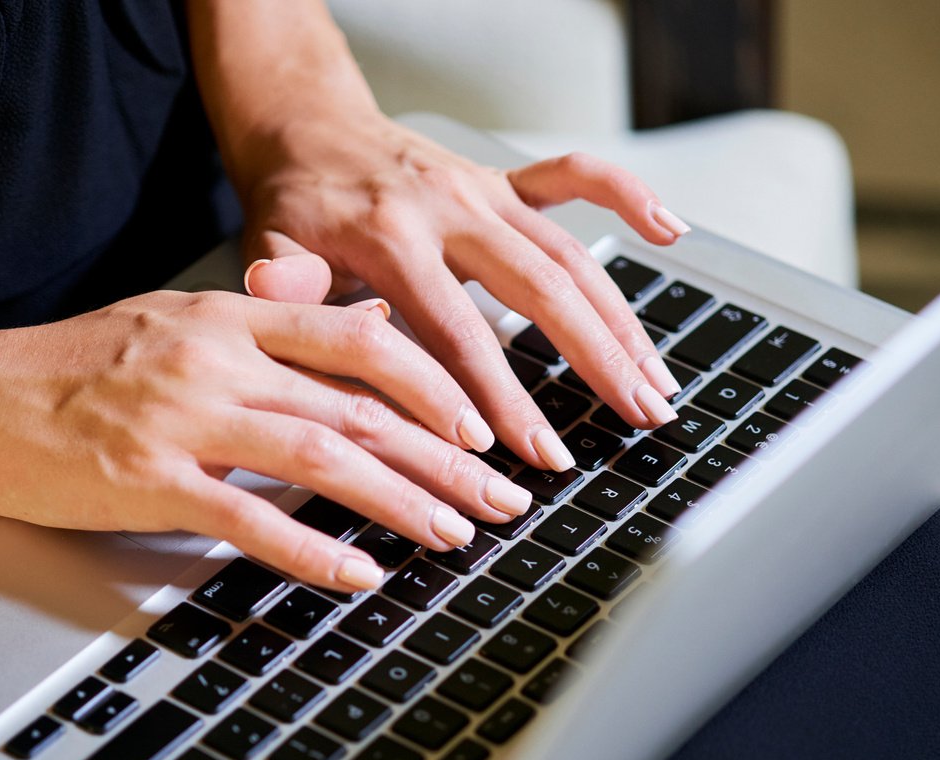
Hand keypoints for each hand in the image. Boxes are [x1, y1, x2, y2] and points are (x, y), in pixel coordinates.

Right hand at [0, 290, 534, 589]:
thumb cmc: (72, 367)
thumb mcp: (179, 321)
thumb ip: (271, 326)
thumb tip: (367, 331)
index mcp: (231, 315)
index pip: (362, 340)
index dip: (436, 384)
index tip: (480, 426)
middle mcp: (219, 359)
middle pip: (362, 407)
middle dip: (446, 459)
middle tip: (501, 499)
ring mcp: (184, 420)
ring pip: (325, 458)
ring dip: (403, 501)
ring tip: (455, 537)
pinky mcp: (149, 482)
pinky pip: (252, 520)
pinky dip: (316, 551)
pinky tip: (362, 575)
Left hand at [232, 110, 689, 470]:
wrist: (305, 131)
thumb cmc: (291, 207)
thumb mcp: (269, 249)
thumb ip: (288, 287)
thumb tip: (313, 315)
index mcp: (391, 237)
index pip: (455, 331)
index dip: (496, 394)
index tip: (530, 448)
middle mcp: (449, 208)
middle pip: (539, 290)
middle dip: (594, 361)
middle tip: (635, 418)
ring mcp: (483, 191)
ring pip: (571, 253)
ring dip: (622, 318)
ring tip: (657, 381)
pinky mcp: (502, 178)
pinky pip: (573, 177)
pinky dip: (626, 196)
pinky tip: (670, 230)